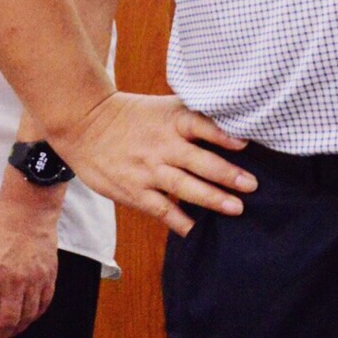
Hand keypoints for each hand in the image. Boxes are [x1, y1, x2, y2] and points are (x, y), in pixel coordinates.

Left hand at [0, 184, 62, 337]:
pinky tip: (24, 318)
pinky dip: (32, 317)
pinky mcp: (49, 276)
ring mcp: (34, 280)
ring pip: (25, 318)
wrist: (28, 209)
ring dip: (13, 331)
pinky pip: (42, 305)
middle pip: (5, 324)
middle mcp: (13, 283)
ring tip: (4, 333)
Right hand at [56, 91, 254, 236]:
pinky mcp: (134, 191)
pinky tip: (197, 230)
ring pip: (184, 187)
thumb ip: (194, 116)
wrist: (85, 124)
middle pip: (199, 161)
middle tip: (252, 185)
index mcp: (172, 121)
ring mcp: (148, 170)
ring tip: (236, 208)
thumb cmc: (133, 115)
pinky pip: (161, 209)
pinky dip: (180, 221)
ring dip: (211, 198)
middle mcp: (162, 145)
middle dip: (227, 174)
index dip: (223, 135)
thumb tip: (234, 125)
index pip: (201, 125)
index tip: (245, 144)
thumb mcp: (164, 106)